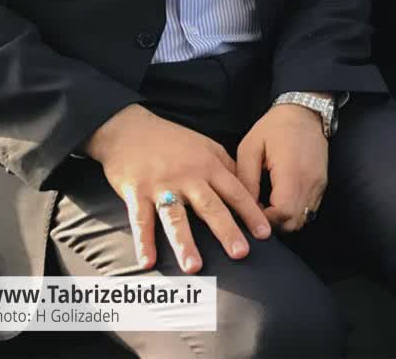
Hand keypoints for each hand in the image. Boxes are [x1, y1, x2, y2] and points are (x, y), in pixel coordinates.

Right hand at [85, 104, 270, 273]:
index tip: (265, 234)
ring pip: (175, 217)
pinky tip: (147, 262)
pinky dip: (143, 241)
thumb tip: (248, 192)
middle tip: (240, 253)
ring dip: (184, 243)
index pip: (234, 192)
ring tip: (194, 266)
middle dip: (226, 230)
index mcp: (207, 166)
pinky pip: (140, 220)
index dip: (251, 213)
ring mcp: (161, 185)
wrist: (130, 129)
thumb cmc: (171, 140)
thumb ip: (226, 168)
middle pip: (210, 207)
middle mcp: (187, 177)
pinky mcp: (135, 192)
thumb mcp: (205, 147)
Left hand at [237, 103, 328, 232]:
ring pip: (303, 219)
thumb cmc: (275, 127)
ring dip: (285, 220)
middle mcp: (310, 182)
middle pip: (294, 222)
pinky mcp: (322, 185)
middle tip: (256, 212)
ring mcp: (319, 185)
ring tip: (267, 206)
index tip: (251, 212)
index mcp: (291, 172)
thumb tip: (243, 207)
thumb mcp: (250, 148)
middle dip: (273, 224)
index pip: (283, 213)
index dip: (265, 220)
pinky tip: (280, 200)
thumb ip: (246, 180)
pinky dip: (294, 212)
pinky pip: (309, 210)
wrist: (305, 112)